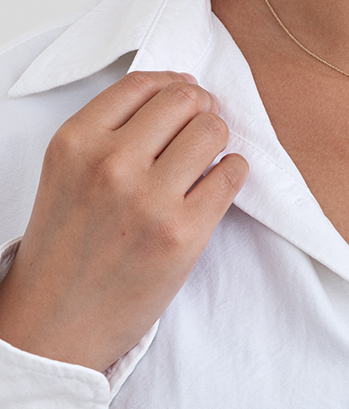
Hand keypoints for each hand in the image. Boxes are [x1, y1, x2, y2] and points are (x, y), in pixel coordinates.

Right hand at [0, 71, 248, 370]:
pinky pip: (233, 173)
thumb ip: (115, 129)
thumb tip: (182, 90)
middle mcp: (110, 164)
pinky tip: (218, 183)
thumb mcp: (69, 171)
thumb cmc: (68, 245)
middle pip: (186, 101)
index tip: (186, 98)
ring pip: (213, 130)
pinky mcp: (182, 233)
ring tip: (207, 160)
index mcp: (76, 142)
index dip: (175, 85)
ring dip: (218, 140)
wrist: (54, 325)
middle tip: (201, 129)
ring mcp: (148, 199)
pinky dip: (233, 171)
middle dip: (201, 109)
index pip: (145, 84)